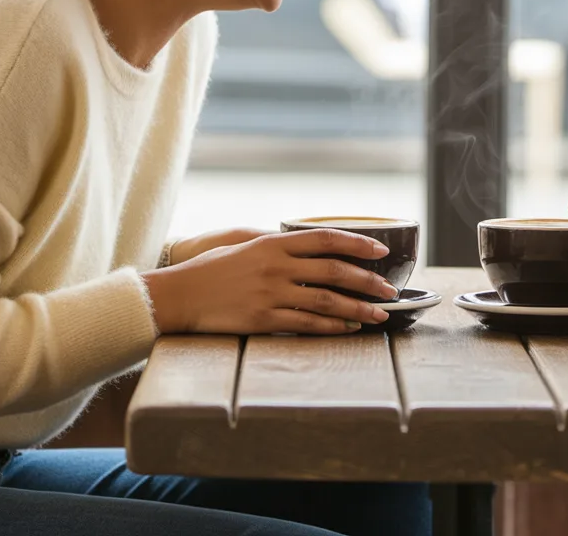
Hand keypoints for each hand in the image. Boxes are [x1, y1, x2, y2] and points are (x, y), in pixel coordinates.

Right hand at [142, 229, 397, 335]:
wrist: (177, 295)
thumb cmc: (211, 269)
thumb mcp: (246, 245)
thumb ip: (277, 244)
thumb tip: (309, 244)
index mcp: (274, 243)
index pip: (326, 238)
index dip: (357, 244)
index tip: (381, 251)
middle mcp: (276, 266)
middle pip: (334, 271)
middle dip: (368, 281)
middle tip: (390, 289)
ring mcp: (270, 294)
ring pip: (326, 300)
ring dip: (359, 308)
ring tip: (381, 314)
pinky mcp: (262, 320)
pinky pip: (306, 324)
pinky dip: (332, 326)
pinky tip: (350, 328)